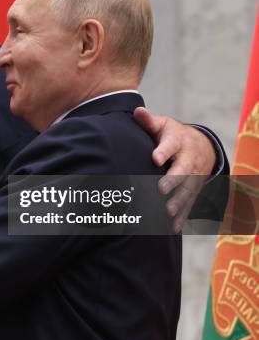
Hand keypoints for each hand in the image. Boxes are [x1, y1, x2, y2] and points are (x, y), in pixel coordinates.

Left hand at [133, 107, 215, 232]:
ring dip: (179, 201)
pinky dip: (183, 216)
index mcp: (177, 141)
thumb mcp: (162, 125)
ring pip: (188, 189)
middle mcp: (188, 159)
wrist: (200, 145)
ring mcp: (194, 176)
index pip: (171, 145)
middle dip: (173, 180)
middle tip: (160, 190)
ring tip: (167, 212)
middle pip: (183, 170)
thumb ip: (148, 121)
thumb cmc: (171, 135)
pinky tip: (173, 227)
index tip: (155, 159)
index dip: (163, 151)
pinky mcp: (194, 189)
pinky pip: (190, 203)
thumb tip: (138, 112)